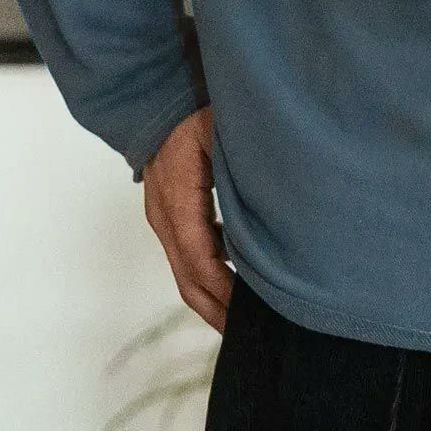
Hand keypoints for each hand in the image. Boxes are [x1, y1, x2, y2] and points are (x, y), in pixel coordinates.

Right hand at [141, 105, 234, 332]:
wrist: (154, 95)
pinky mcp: (167, 212)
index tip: (247, 310)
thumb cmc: (194, 108)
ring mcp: (161, 215)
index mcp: (178, 197)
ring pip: (183, 269)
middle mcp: (163, 214)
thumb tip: (276, 205)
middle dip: (214, 308)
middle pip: (186, 277)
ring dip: (210, 296)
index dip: (222, 288)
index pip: (199, 257)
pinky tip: (233, 281)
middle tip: (247, 334)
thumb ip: (243, 169)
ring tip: (242, 317)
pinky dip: (206, 274)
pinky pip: (186, 252)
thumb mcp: (223, 132)